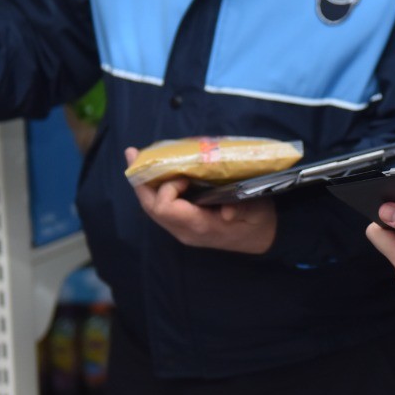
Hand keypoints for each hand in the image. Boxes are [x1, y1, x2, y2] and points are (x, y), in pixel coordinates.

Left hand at [126, 147, 276, 254]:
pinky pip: (161, 207)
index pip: (166, 208)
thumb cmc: (258, 222)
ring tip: (138, 157)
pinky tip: (153, 172)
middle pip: (151, 207)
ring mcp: (182, 229)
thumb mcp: (256, 212)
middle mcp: (184, 230)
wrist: (262, 240)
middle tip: (133, 153)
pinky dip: (154, 188)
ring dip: (144, 183)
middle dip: (140, 180)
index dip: (168, 187)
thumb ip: (241, 208)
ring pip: (152, 207)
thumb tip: (227, 210)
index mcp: (200, 227)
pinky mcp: (183, 224)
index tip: (184, 174)